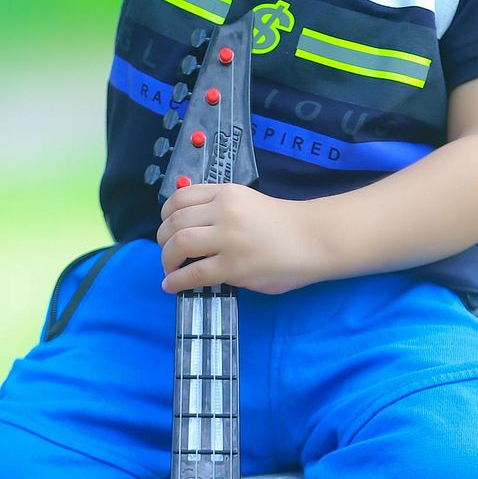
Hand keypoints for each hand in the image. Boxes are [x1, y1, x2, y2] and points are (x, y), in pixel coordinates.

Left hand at [157, 184, 316, 295]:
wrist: (314, 239)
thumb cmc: (284, 224)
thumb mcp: (247, 203)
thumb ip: (220, 211)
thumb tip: (190, 230)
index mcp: (227, 193)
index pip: (180, 197)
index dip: (166, 215)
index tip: (166, 226)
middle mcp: (224, 211)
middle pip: (175, 222)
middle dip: (163, 239)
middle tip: (168, 252)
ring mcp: (228, 238)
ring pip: (179, 244)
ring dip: (167, 259)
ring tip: (170, 269)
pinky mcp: (233, 266)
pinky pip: (194, 273)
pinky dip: (176, 280)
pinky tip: (172, 285)